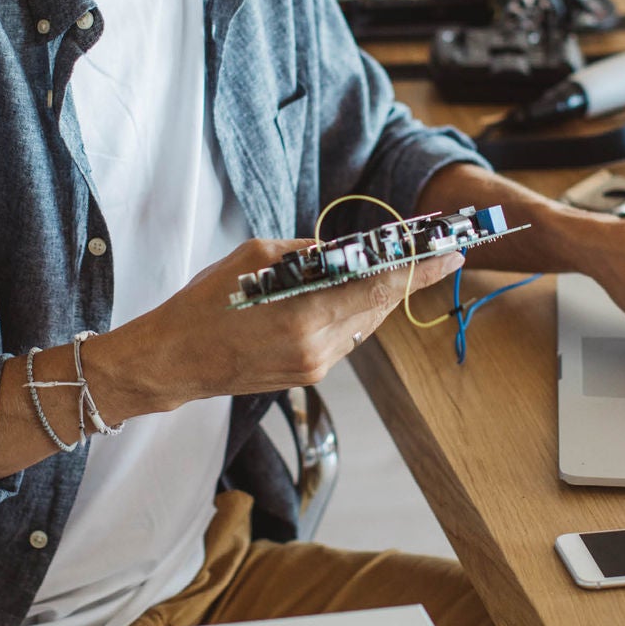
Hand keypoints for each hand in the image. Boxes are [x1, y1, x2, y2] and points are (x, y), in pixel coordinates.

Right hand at [85, 237, 464, 414]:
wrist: (174, 360)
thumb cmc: (204, 302)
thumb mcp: (255, 256)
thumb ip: (309, 253)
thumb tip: (348, 250)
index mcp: (304, 312)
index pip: (380, 287)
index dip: (420, 269)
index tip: (450, 252)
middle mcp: (318, 346)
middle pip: (380, 307)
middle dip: (407, 279)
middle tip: (435, 254)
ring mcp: (315, 366)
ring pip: (365, 324)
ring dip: (378, 296)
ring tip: (393, 269)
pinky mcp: (308, 375)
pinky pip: (345, 338)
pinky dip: (353, 313)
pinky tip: (349, 295)